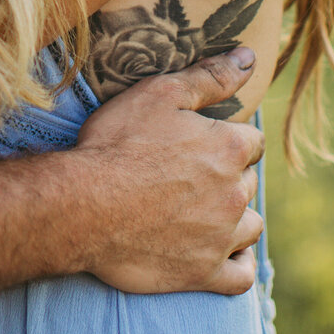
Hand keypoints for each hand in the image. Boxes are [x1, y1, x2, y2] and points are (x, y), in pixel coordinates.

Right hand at [62, 48, 265, 295]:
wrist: (83, 205)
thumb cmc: (118, 143)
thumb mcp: (160, 94)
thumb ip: (210, 77)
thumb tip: (249, 57)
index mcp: (229, 149)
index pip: (251, 141)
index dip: (227, 138)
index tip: (201, 142)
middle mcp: (234, 195)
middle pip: (247, 182)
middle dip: (227, 176)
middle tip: (189, 174)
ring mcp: (221, 238)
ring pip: (250, 227)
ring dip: (235, 218)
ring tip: (204, 212)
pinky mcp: (204, 274)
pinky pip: (241, 276)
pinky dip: (237, 265)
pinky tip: (223, 254)